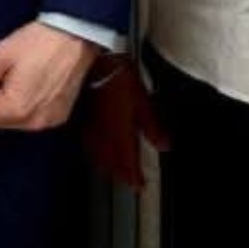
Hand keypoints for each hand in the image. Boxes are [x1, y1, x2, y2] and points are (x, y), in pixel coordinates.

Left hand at [0, 21, 97, 130]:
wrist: (76, 35)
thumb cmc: (36, 42)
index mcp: (14, 109)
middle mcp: (32, 124)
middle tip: (10, 73)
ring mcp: (48, 123)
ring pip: (13, 122)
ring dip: (11, 104)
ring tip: (25, 76)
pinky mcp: (59, 118)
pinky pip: (31, 119)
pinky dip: (28, 106)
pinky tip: (37, 84)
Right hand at [83, 59, 169, 189]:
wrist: (96, 61)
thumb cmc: (120, 78)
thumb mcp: (144, 103)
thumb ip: (153, 127)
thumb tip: (164, 144)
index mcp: (121, 134)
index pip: (128, 163)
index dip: (134, 177)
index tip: (139, 186)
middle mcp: (105, 136)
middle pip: (112, 162)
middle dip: (120, 174)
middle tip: (126, 181)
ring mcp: (92, 128)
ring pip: (99, 155)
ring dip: (107, 165)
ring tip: (112, 171)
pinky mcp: (83, 119)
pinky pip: (89, 143)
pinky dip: (95, 152)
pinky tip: (96, 150)